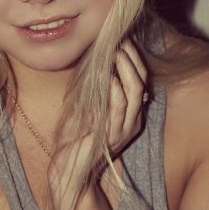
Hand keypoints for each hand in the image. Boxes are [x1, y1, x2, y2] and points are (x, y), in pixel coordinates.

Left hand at [49, 39, 147, 209]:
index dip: (132, 58)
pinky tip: (107, 76)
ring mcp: (123, 130)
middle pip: (140, 82)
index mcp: (129, 114)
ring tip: (114, 52)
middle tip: (119, 40)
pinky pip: (118, 109)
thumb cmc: (74, 137)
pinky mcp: (110, 136)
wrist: (68, 170)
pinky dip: (114, 89)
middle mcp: (131, 122)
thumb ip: (95, 87)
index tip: (121, 39)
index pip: (139, 80)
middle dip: (131, 59)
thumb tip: (94, 57)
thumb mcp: (86, 106)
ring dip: (124, 69)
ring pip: (134, 92)